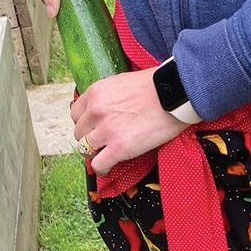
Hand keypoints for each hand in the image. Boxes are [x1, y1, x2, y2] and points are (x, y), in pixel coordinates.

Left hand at [70, 68, 189, 174]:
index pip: (76, 114)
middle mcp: (96, 111)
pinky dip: (102, 167)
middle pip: (79, 133)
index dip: (86, 123)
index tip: (95, 127)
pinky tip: (110, 165)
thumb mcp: (122, 82)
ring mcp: (106, 130)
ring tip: (108, 154)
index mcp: (96, 93)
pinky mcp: (119, 148)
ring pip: (85, 150)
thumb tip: (107, 107)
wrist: (174, 95)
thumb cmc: (156, 86)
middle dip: (90, 138)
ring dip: (96, 153)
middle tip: (104, 141)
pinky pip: (98, 164)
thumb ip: (108, 96)